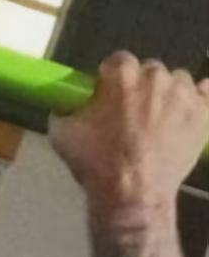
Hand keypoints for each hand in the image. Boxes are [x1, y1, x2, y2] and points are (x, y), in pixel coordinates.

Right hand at [49, 52, 208, 216]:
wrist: (133, 195)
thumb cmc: (97, 165)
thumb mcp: (62, 137)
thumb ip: (64, 112)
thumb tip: (65, 106)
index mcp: (122, 77)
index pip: (117, 61)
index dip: (110, 79)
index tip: (105, 97)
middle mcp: (156, 76)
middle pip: (148, 70)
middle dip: (139, 88)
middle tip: (129, 116)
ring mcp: (184, 93)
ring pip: (176, 81)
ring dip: (166, 95)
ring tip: (156, 122)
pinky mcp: (204, 111)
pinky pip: (206, 92)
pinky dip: (196, 99)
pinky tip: (185, 113)